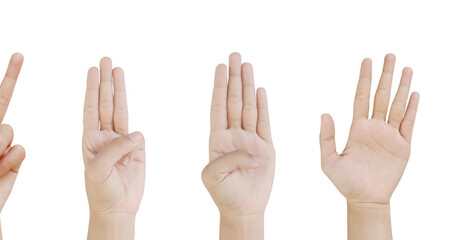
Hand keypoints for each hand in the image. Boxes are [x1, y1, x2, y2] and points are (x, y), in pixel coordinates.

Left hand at [83, 57, 144, 239]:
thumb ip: (115, 149)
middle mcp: (105, 137)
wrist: (117, 210)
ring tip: (118, 70)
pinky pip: (138, 137)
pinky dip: (136, 135)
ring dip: (120, 91)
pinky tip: (134, 141)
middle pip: (105, 104)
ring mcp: (121, 143)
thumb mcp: (99, 170)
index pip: (91, 109)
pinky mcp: (137, 151)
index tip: (92, 71)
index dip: (92, 89)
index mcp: (90, 140)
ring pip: (121, 111)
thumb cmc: (101, 192)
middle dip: (106, 82)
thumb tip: (135, 134)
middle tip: (106, 60)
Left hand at [202, 53, 274, 217]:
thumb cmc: (223, 194)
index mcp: (217, 140)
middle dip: (234, 78)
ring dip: (248, 86)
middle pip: (234, 100)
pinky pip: (264, 122)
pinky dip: (262, 106)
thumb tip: (247, 149)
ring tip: (247, 65)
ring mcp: (250, 140)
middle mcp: (233, 135)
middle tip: (235, 55)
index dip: (219, 87)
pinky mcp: (265, 148)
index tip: (220, 67)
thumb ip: (226, 159)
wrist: (242, 208)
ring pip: (249, 107)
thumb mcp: (213, 176)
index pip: (218, 107)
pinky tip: (260, 90)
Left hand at [320, 54, 419, 204]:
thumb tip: (324, 113)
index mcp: (357, 128)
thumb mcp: (329, 160)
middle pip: (381, 95)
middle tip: (389, 55)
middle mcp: (374, 127)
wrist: (365, 199)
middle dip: (385, 75)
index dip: (364, 78)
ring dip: (402, 86)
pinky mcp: (403, 146)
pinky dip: (412, 108)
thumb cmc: (345, 182)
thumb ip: (326, 137)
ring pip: (396, 105)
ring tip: (406, 68)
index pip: (361, 97)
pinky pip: (408, 123)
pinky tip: (414, 93)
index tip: (367, 60)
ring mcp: (390, 135)